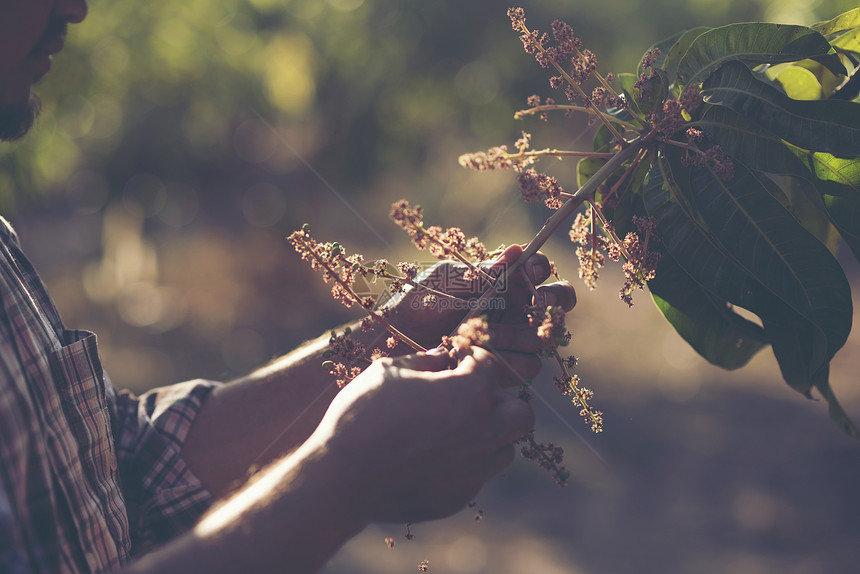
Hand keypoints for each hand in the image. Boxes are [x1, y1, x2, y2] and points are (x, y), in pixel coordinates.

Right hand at [310, 347, 533, 522]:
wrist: (340, 478)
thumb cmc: (361, 415)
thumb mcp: (389, 372)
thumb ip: (424, 361)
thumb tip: (442, 357)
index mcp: (468, 394)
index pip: (491, 365)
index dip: (472, 357)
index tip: (456, 359)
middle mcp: (481, 433)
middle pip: (521, 413)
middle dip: (502, 400)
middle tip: (471, 396)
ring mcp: (472, 470)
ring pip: (505, 448)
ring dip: (489, 434)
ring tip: (456, 427)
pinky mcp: (457, 497)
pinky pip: (477, 476)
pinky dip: (465, 463)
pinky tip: (433, 456)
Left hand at [384, 245, 576, 381]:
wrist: (396, 340)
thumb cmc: (420, 301)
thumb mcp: (449, 281)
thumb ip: (484, 272)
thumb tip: (517, 250)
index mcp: (505, 280)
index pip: (539, 268)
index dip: (541, 268)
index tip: (530, 272)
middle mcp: (516, 308)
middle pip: (557, 303)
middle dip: (552, 301)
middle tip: (535, 304)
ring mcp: (514, 340)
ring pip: (542, 338)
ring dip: (517, 336)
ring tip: (484, 336)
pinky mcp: (506, 367)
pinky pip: (527, 366)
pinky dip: (508, 361)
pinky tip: (479, 356)